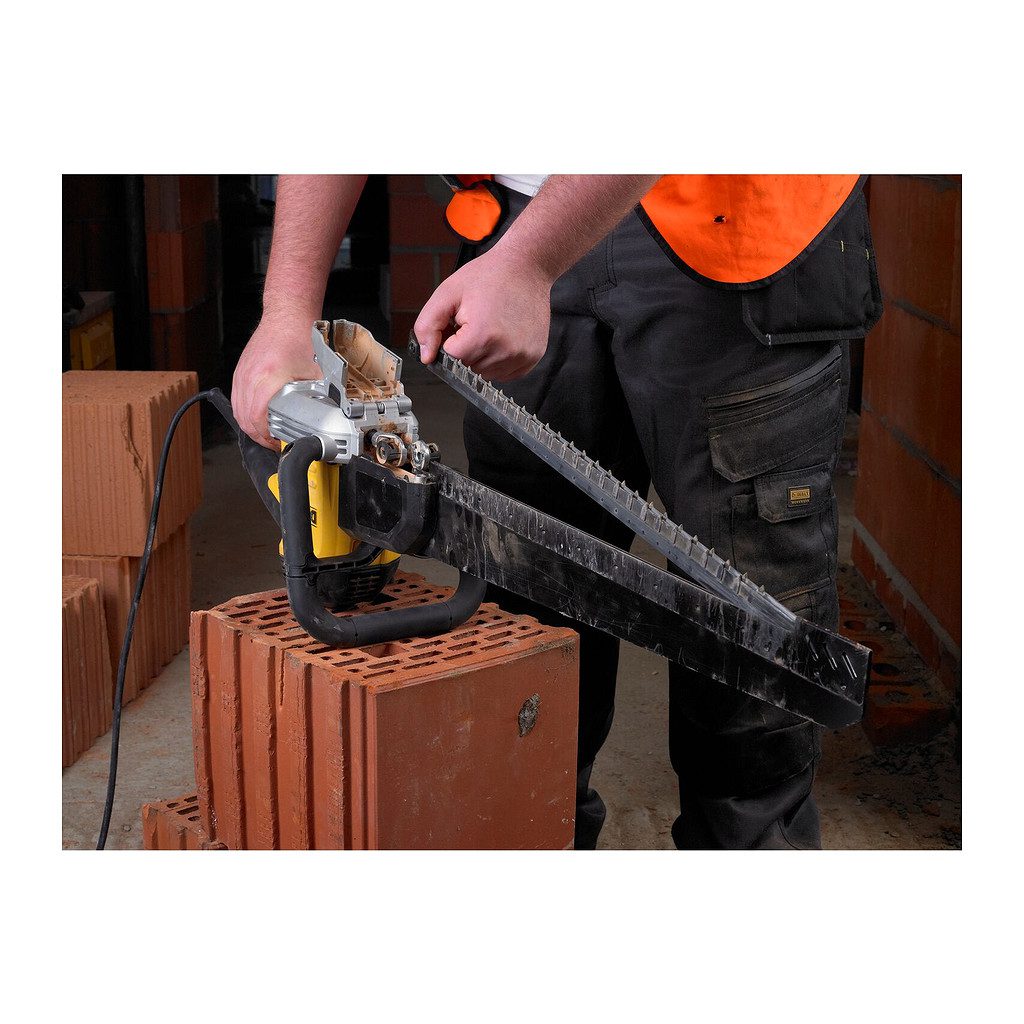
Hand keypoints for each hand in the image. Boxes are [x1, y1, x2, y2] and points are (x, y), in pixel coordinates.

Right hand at [231, 310, 320, 447]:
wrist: (286, 315)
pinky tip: (257, 419)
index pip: (257, 417)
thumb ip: (320, 396)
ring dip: (251, 427)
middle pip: (245, 418)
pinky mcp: (240, 372)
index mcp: (268, 377)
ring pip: (238, 411)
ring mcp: (242, 373)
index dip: (267, 436)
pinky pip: (237, 400)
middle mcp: (250, 376)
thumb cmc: (299, 337)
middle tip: (274, 443)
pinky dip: (245, 413)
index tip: (279, 442)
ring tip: (267, 435)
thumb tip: (327, 415)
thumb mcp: (316, 372)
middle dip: (259, 436)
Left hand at [414, 247, 552, 379]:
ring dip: (482, 356)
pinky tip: (502, 337)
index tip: (461, 323)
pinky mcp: (532, 357)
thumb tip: (427, 356)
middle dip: (467, 348)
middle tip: (477, 321)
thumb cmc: (489, 276)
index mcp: (482, 335)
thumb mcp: (448, 293)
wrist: (526, 267)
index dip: (452, 339)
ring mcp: (522, 356)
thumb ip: (428, 326)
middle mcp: (505, 350)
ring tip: (491, 328)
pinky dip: (499, 360)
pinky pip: (505, 373)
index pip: (452, 356)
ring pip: (486, 373)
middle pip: (469, 367)